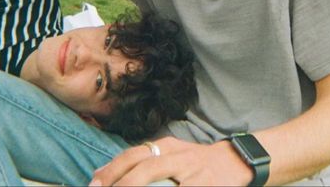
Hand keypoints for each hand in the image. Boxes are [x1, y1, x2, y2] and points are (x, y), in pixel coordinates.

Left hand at [89, 137, 251, 186]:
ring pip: (164, 185)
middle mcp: (181, 158)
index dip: (113, 169)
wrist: (236, 162)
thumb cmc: (196, 162)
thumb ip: (144, 161)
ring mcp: (195, 175)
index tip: (94, 182)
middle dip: (122, 182)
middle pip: (147, 167)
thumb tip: (105, 173)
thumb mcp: (172, 154)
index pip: (136, 155)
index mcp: (169, 147)